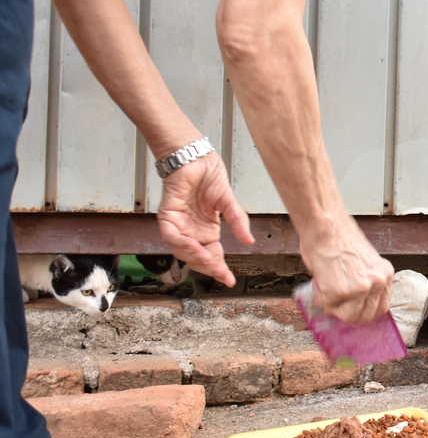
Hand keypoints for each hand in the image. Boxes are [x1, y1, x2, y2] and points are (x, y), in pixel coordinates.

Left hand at [156, 154, 253, 285]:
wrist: (196, 156)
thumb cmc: (208, 174)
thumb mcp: (228, 202)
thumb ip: (237, 221)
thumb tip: (249, 241)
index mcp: (206, 230)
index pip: (212, 255)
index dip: (220, 268)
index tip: (229, 280)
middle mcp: (192, 231)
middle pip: (197, 257)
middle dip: (208, 268)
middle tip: (221, 274)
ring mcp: (178, 224)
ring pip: (182, 250)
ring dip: (194, 258)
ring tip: (208, 262)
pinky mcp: (167, 215)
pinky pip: (171, 235)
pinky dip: (181, 244)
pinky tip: (194, 248)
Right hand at [301, 214, 393, 323]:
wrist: (325, 225)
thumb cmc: (339, 237)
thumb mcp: (363, 263)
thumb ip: (364, 282)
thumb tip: (354, 301)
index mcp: (385, 274)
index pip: (380, 307)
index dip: (363, 311)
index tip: (352, 310)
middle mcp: (377, 282)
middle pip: (365, 316)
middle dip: (347, 312)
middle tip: (335, 302)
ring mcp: (359, 289)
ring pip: (347, 315)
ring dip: (333, 305)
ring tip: (326, 286)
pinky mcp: (339, 291)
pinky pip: (327, 305)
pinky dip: (319, 295)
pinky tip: (319, 279)